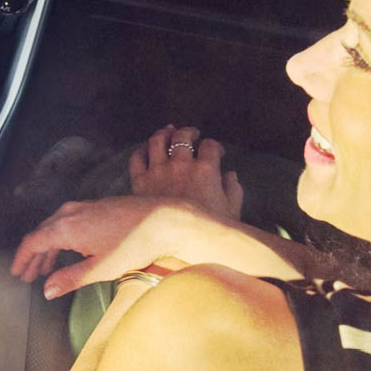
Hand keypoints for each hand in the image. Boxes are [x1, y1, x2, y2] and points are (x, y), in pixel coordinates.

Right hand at [11, 195, 197, 299]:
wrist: (166, 220)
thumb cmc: (136, 243)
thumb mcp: (101, 268)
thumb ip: (70, 279)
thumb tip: (47, 291)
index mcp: (66, 227)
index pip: (32, 243)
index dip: (21, 259)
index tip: (17, 273)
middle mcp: (70, 213)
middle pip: (40, 234)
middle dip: (32, 256)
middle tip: (28, 275)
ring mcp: (83, 207)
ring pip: (54, 226)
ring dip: (46, 247)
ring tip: (45, 267)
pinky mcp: (96, 206)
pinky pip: (67, 220)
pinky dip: (60, 237)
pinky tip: (68, 250)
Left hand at [128, 124, 243, 221]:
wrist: (173, 240)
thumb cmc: (205, 229)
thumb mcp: (230, 212)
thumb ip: (234, 190)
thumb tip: (231, 175)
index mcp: (205, 170)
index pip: (210, 145)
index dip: (215, 146)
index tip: (216, 151)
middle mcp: (181, 165)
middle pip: (182, 136)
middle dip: (188, 132)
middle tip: (192, 133)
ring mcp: (158, 171)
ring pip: (157, 140)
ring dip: (164, 133)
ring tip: (168, 131)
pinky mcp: (140, 181)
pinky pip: (137, 157)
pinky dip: (141, 150)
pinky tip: (146, 150)